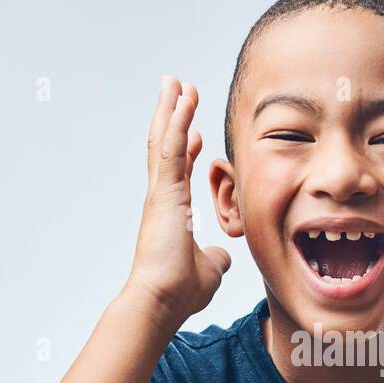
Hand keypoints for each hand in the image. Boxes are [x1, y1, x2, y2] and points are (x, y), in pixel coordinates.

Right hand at [124, 76, 230, 325]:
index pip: (179, 171)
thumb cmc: (179, 291)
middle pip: (167, 147)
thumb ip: (216, 257)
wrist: (162, 301)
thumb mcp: (209, 270)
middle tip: (178, 90)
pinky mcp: (163, 193)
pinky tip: (182, 100)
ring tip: (176, 81)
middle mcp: (162, 198)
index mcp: (172, 212)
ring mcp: (160, 193)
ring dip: (172, 109)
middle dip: (173, 117)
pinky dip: (177, 122)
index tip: (196, 131)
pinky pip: (171, 149)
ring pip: (165, 140)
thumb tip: (223, 256)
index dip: (188, 149)